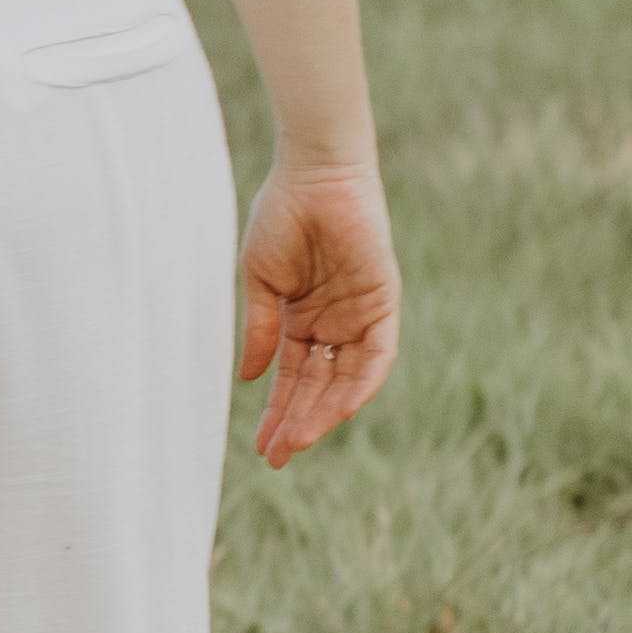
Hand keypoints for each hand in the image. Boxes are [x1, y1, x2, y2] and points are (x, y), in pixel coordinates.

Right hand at [236, 156, 399, 465]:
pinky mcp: (383, 302)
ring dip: (325, 412)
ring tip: (299, 441)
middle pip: (317, 387)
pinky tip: (340, 408)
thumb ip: (260, 330)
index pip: (291, 378)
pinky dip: (361, 382)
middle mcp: (333, 324)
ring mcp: (359, 315)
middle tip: (277, 457)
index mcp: (301, 319)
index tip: (261, 447)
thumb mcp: (261, 282)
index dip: (277, 412)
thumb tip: (250, 379)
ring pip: (346, 378)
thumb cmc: (280, 217)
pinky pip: (377, 354)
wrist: (313, 175)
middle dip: (298, 422)